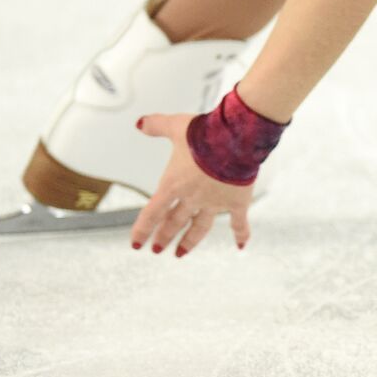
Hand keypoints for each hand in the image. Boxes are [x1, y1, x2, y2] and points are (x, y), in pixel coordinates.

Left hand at [129, 113, 253, 256]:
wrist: (234, 139)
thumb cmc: (205, 133)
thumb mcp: (176, 126)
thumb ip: (157, 125)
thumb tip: (140, 123)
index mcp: (174, 185)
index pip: (152, 213)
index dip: (142, 230)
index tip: (136, 244)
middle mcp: (192, 198)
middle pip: (174, 223)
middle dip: (164, 237)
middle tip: (158, 249)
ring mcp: (215, 203)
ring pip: (200, 228)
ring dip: (189, 242)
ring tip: (181, 253)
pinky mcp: (237, 202)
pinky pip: (239, 222)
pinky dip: (241, 234)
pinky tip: (240, 246)